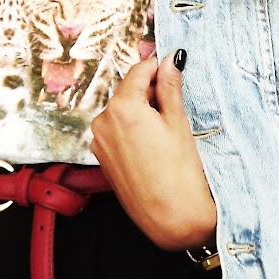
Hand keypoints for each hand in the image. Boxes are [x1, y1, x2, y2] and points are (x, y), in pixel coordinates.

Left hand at [89, 52, 217, 250]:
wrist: (171, 218)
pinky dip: (132, 129)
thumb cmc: (179, 173)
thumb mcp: (178, 122)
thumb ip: (170, 87)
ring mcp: (99, 141)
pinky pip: (116, 131)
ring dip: (141, 110)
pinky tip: (153, 144)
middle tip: (176, 101)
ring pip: (121, 111)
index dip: (157, 66)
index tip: (172, 64)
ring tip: (167, 129)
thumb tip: (170, 60)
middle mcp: (103, 121)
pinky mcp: (102, 158)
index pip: (139, 71)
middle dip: (150, 91)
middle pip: (128, 91)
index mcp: (122, 107)